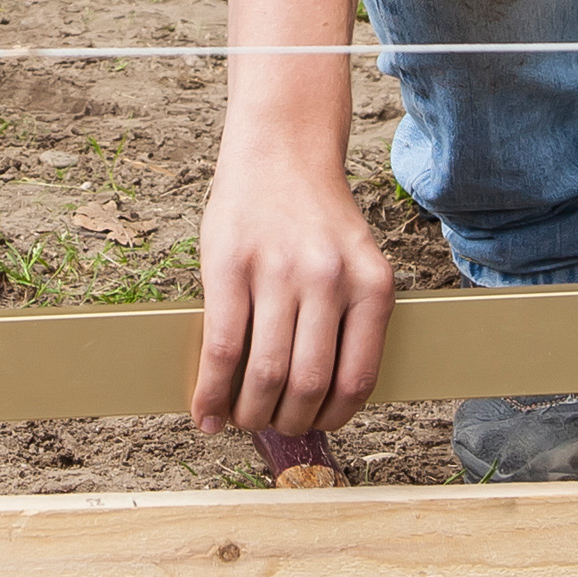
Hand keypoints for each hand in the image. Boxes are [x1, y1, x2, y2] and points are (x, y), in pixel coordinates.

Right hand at [190, 152, 395, 436]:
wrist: (282, 149)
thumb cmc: (315, 219)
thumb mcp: (354, 265)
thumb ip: (346, 319)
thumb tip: (318, 399)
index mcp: (372, 285)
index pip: (356, 379)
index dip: (332, 417)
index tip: (314, 427)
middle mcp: (330, 280)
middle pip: (308, 385)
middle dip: (287, 422)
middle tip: (271, 426)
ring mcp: (278, 271)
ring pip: (265, 374)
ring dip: (249, 413)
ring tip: (239, 419)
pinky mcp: (230, 265)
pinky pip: (221, 348)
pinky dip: (211, 392)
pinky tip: (205, 411)